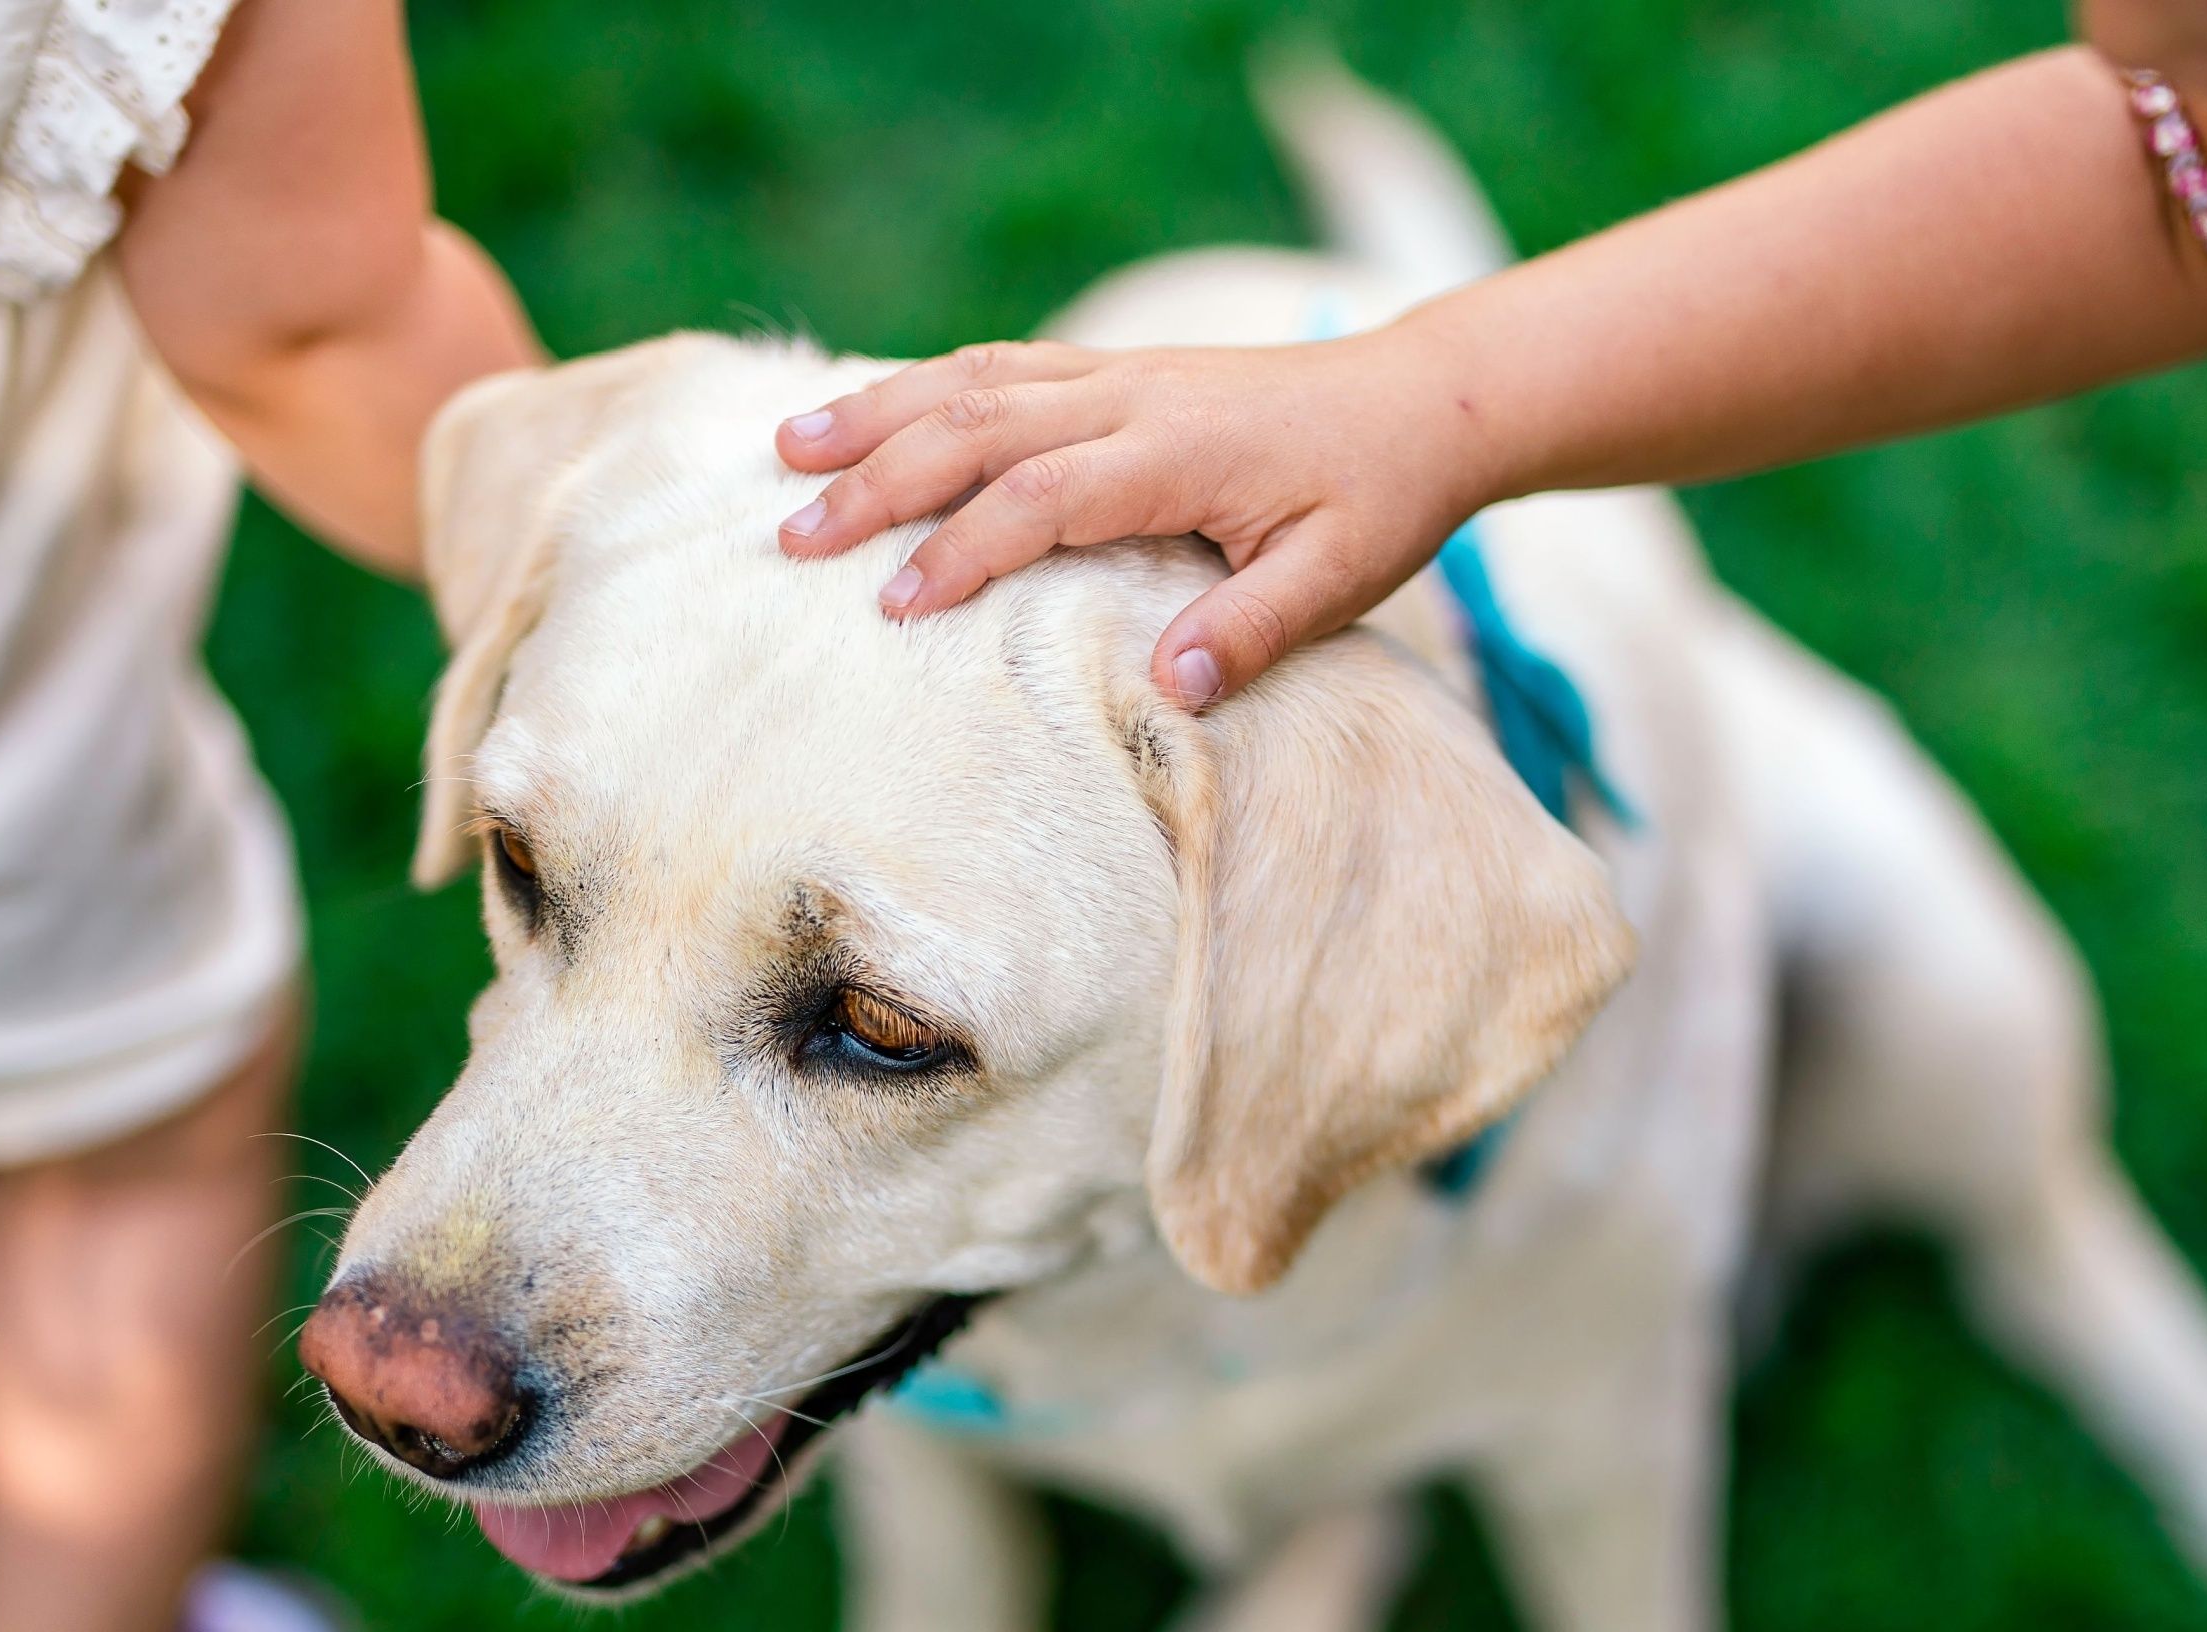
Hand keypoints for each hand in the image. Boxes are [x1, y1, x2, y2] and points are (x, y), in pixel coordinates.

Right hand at [770, 328, 1497, 705]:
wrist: (1421, 399)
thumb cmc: (1380, 500)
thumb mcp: (1338, 580)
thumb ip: (1252, 633)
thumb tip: (1168, 691)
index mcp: (1179, 454)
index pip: (1043, 498)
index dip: (962, 549)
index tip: (893, 605)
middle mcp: (1133, 397)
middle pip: (980, 428)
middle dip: (878, 480)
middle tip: (793, 539)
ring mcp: (1119, 372)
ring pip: (974, 381)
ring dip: (877, 414)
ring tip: (785, 449)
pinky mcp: (1116, 368)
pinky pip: (1002, 366)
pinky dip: (924, 386)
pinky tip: (866, 413)